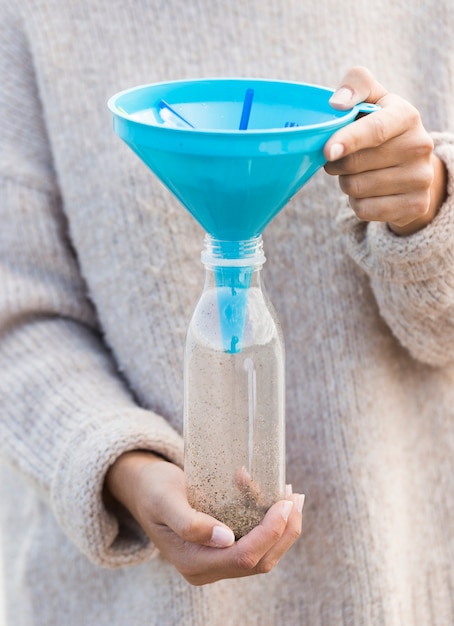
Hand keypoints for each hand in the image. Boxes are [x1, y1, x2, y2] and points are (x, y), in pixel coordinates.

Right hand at [105, 451, 304, 585]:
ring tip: (293, 496)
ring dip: (283, 529)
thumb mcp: (165, 500)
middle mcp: (206, 569)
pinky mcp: (222, 549)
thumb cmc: (153, 489)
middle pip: (259, 561)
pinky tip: (275, 499)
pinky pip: (254, 543)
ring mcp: (215, 561)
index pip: (243, 557)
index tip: (284, 503)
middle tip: (295, 496)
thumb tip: (226, 538)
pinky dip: (271, 524)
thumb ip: (190, 523)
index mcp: (192, 562)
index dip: (269, 533)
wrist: (142, 489)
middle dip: (284, 531)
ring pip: (262, 556)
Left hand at [324, 66, 446, 235]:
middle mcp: (419, 146)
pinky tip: (368, 192)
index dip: (349, 140)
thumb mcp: (373, 100)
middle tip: (339, 158)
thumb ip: (355, 85)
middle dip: (337, 164)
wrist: (412, 168)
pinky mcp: (415, 206)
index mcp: (407, 116)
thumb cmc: (381, 128)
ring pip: (357, 189)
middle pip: (356, 164)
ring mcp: (420, 178)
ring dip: (346, 184)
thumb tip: (337, 103)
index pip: (375, 129)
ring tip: (358, 173)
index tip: (328, 151)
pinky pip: (364, 210)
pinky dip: (357, 204)